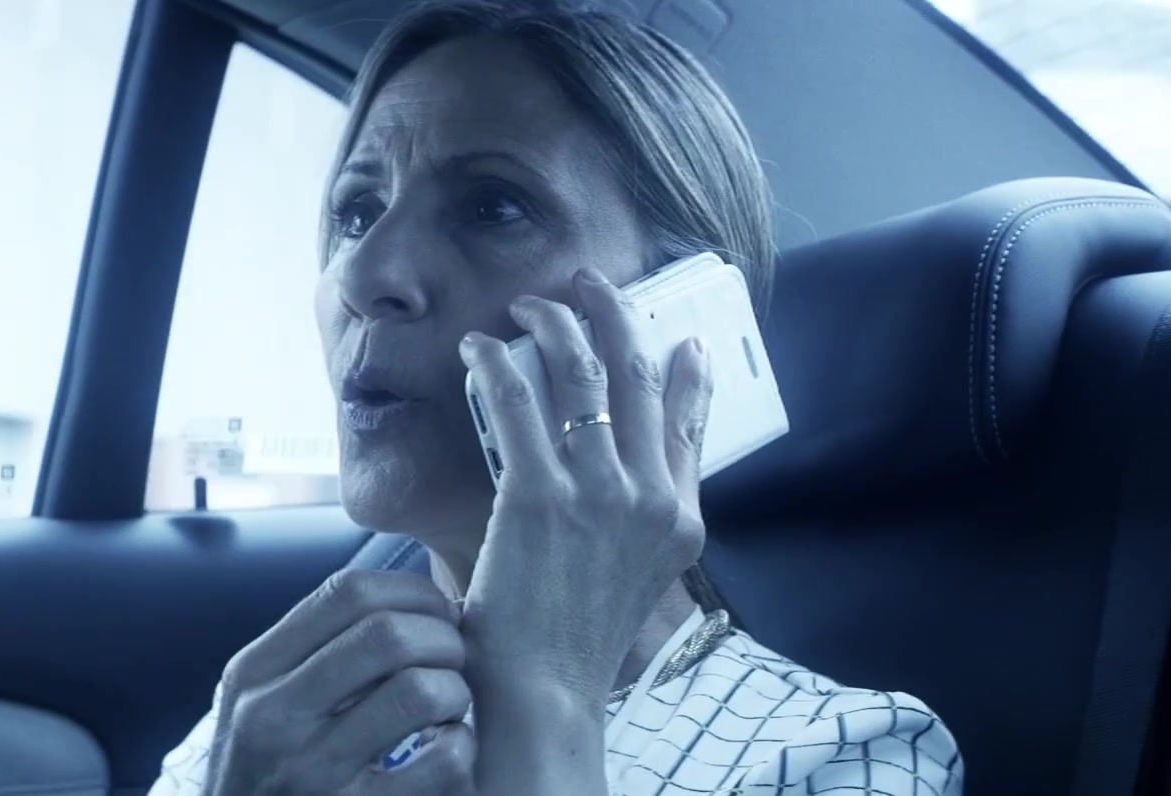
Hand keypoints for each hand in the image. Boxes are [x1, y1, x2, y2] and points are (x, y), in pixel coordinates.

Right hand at [203, 570, 476, 795]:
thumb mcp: (260, 705)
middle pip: (388, 634)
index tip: (436, 613)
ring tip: (449, 707)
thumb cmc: (267, 774)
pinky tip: (448, 753)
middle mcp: (273, 717)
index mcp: (253, 673)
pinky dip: (461, 749)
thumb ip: (313, 653)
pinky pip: (442, 762)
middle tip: (453, 662)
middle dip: (443, 639)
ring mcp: (312, 773)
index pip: (347, 592)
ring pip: (419, 692)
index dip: (413, 592)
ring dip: (455, 692)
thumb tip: (407, 600)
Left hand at [458, 266, 712, 698]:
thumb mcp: (638, 576)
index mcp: (681, 519)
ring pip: (581, 373)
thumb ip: (642, 517)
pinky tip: (478, 349)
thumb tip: (626, 462)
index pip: (693, 420)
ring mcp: (597, 494)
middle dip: (614, 314)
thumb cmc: (575, 638)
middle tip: (589, 284)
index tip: (678, 335)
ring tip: (528, 304)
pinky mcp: (537, 497)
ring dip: (552, 323)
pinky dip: (495, 364)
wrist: (544, 691)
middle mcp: (649, 498)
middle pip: (639, 375)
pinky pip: (517, 403)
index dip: (686, 368)